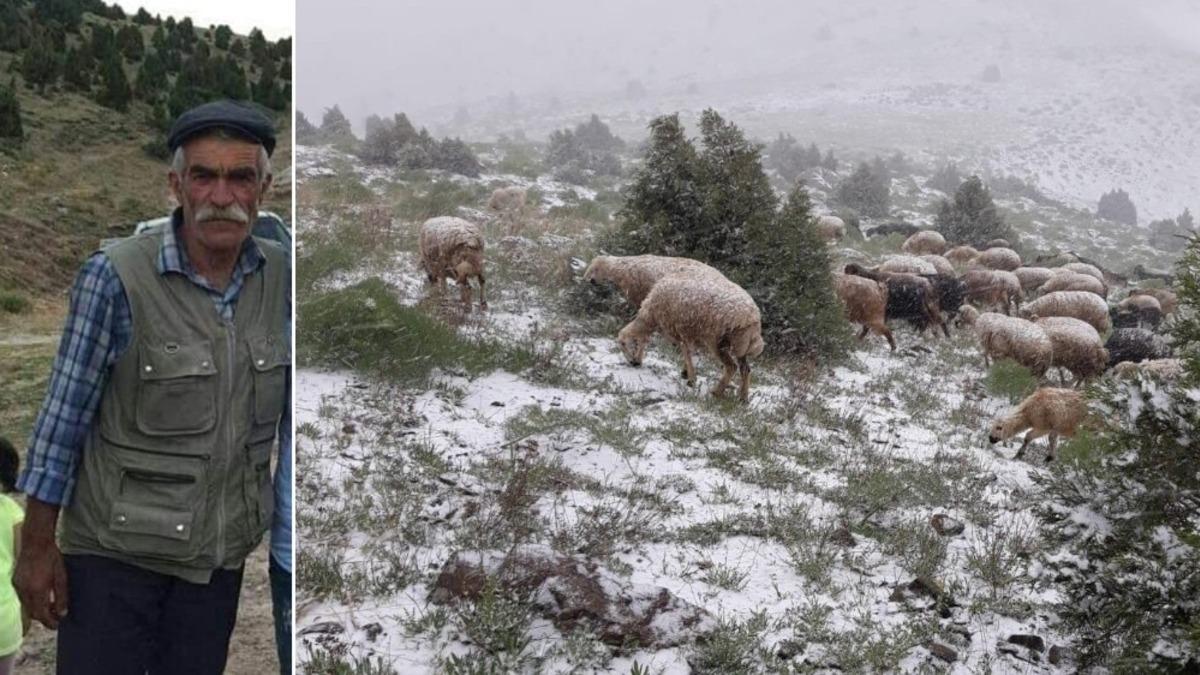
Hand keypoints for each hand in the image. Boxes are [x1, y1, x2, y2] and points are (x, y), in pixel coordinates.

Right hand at [13, 498, 67, 629]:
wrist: (35, 542)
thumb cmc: (52, 557)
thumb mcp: (61, 577)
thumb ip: (61, 596)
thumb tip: (62, 613)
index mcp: (37, 589)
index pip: (42, 614)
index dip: (49, 622)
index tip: (57, 626)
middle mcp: (25, 590)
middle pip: (33, 612)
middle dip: (44, 618)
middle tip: (56, 618)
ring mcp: (18, 586)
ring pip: (27, 606)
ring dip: (38, 610)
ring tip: (51, 607)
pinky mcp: (15, 582)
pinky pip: (23, 598)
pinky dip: (32, 602)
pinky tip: (41, 597)